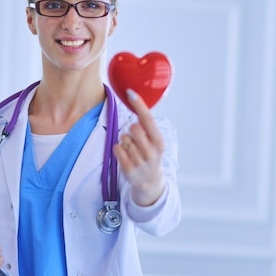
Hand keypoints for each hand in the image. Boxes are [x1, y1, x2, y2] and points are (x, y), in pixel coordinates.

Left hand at [113, 89, 165, 206]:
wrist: (150, 182)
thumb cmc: (149, 155)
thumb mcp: (154, 141)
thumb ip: (146, 125)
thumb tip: (135, 102)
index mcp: (159, 142)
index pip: (148, 119)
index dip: (139, 105)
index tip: (130, 92)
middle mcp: (151, 152)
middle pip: (134, 128)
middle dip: (131, 130)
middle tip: (135, 139)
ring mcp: (140, 162)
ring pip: (124, 138)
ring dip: (125, 142)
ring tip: (133, 151)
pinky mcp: (128, 169)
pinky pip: (117, 148)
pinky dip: (119, 149)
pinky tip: (126, 156)